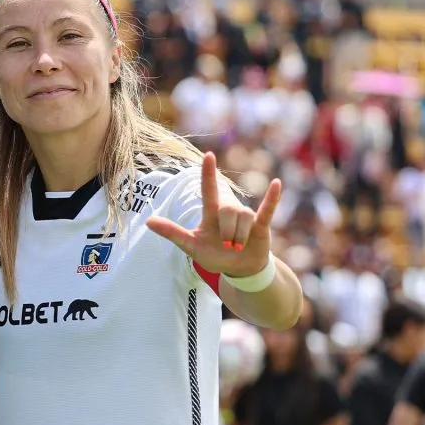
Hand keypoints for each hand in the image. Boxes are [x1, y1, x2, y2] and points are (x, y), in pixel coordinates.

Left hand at [146, 152, 281, 277]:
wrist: (238, 268)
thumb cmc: (213, 256)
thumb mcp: (190, 246)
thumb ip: (172, 233)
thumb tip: (148, 221)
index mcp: (211, 214)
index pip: (208, 191)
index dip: (208, 174)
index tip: (208, 156)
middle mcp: (229, 212)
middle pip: (228, 211)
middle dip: (227, 232)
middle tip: (227, 246)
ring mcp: (246, 217)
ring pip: (244, 218)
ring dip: (240, 237)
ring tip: (237, 247)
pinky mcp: (261, 225)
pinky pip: (267, 209)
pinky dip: (272, 198)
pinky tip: (277, 183)